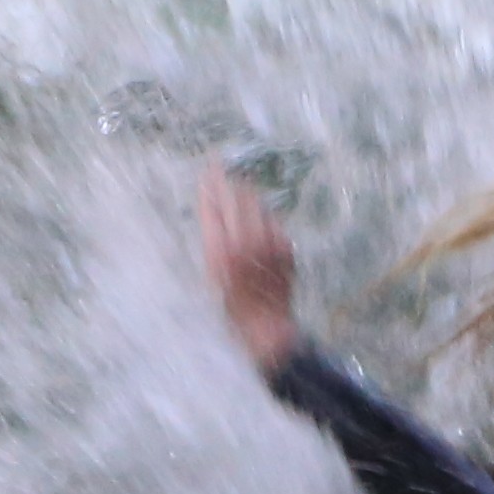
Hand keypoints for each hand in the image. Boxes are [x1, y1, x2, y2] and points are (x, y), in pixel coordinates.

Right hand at [197, 163, 300, 375]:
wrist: (266, 325)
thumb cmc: (231, 305)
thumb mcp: (211, 273)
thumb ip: (212, 237)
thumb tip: (211, 205)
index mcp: (222, 249)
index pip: (214, 204)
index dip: (210, 183)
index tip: (207, 168)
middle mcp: (247, 240)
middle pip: (237, 195)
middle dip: (227, 180)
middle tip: (219, 167)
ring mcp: (270, 241)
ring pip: (257, 202)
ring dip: (245, 193)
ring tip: (236, 186)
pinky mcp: (286, 245)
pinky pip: (272, 218)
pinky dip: (261, 213)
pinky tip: (255, 216)